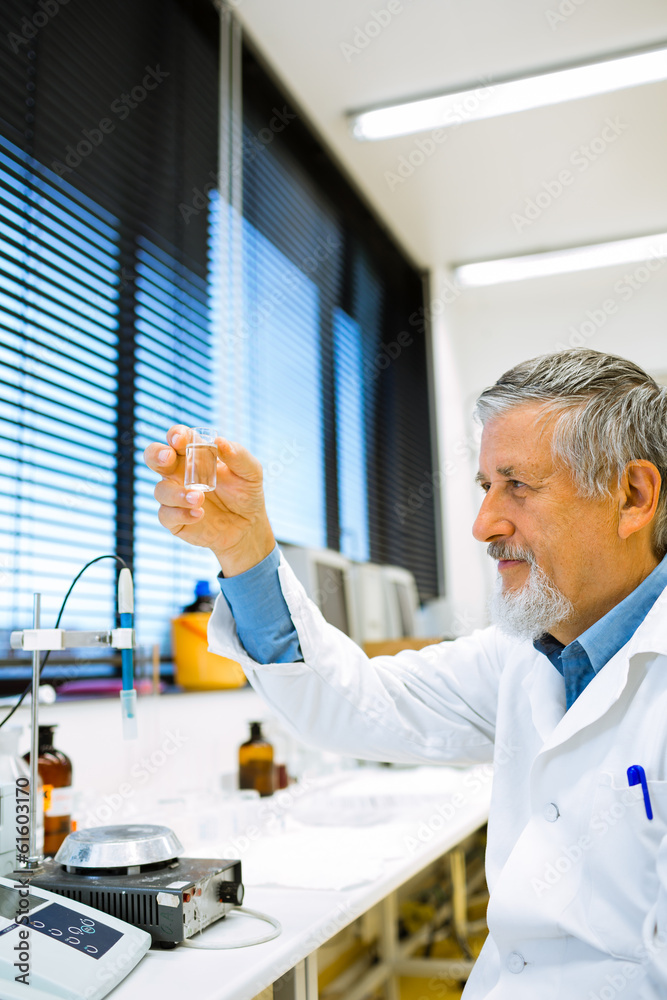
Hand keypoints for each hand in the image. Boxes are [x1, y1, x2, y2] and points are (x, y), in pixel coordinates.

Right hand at [144, 425, 275, 575]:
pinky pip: (166, 515)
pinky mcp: (175, 519)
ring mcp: (175, 496)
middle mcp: (180, 473)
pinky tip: (199, 514)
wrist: (248, 526)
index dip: (176, 434)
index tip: (180, 439)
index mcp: (195, 455)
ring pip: (160, 490)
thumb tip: (220, 441)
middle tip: (168, 458)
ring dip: (177, 493)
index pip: (178, 438)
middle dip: (156, 454)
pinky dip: (180, 514)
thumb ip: (238, 456)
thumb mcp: (251, 472)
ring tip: (199, 498)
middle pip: (155, 457)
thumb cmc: (246, 493)